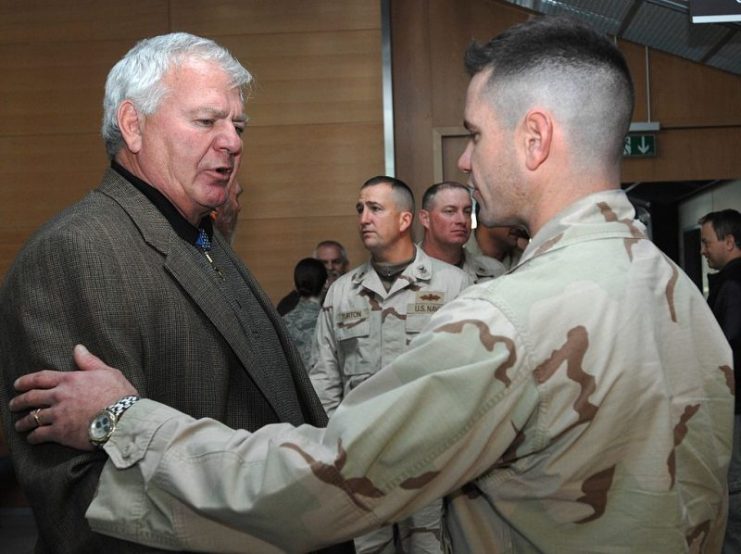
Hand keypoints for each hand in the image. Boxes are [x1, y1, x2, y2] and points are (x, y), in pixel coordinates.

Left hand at [9, 344, 138, 449]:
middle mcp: (59, 396)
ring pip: (32, 417)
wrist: (123, 419)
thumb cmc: (119, 394)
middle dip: (19, 401)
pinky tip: (32, 438)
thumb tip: (78, 348)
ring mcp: (58, 415)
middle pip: (31, 397)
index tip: (17, 385)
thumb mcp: (107, 372)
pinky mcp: (60, 433)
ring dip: (23, 421)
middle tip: (13, 404)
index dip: (26, 381)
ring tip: (19, 425)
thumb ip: (89, 361)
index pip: (40, 378)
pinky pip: (40, 435)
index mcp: (69, 380)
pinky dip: (33, 437)